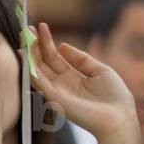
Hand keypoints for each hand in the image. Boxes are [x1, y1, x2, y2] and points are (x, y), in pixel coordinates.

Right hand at [28, 22, 134, 139]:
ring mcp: (57, 92)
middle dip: (35, 45)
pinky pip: (39, 81)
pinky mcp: (55, 99)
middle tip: (27, 28)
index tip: (41, 26)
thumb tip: (62, 45)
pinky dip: (31, 68)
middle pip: (43, 62)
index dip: (47, 42)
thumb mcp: (99, 70)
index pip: (55, 58)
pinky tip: (26, 53)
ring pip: (37, 70)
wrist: (119, 118)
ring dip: (30, 53)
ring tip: (24, 35)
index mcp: (72, 78)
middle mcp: (61, 85)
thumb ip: (81, 58)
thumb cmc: (115, 97)